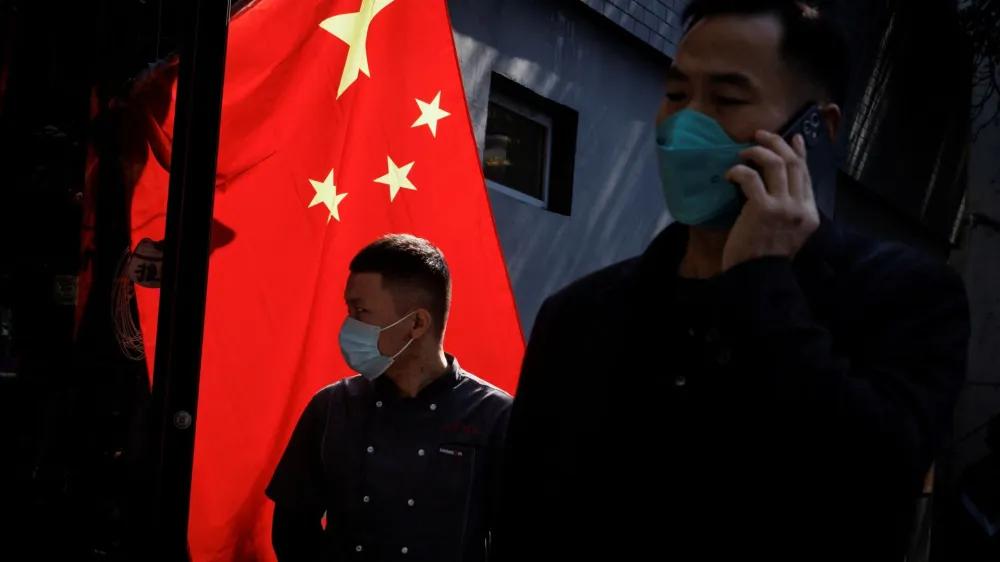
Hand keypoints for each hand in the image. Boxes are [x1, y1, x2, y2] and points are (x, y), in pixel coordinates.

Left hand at [722, 130, 819, 270]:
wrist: (757, 277)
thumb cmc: (766, 257)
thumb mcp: (789, 232)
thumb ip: (790, 209)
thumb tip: (779, 184)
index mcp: (810, 213)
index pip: (807, 173)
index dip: (799, 152)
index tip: (793, 137)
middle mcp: (801, 207)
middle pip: (793, 162)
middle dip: (777, 143)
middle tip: (760, 135)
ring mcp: (784, 207)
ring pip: (775, 163)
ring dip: (757, 152)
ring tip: (742, 152)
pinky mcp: (762, 208)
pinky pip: (750, 178)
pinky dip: (738, 171)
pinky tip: (729, 175)